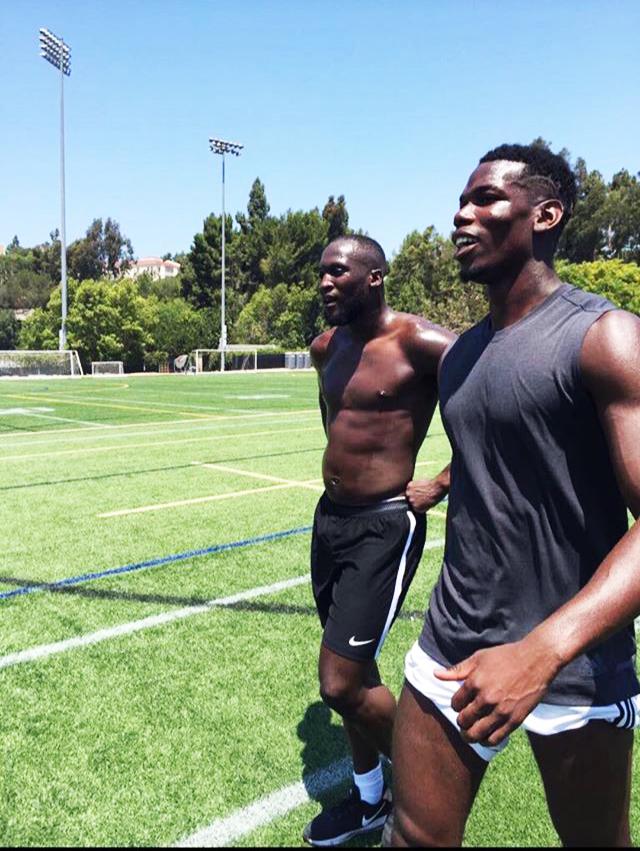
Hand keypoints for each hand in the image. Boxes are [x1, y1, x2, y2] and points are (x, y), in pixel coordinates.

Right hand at [406, 478, 445, 512]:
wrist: (437, 488)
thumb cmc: (435, 496)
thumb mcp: (428, 505)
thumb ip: (421, 506)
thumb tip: (418, 503)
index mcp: (416, 508)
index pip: (413, 506)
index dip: (416, 502)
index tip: (420, 499)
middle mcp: (411, 502)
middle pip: (409, 499)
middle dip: (414, 496)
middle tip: (420, 493)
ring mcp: (409, 494)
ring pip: (408, 492)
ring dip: (412, 491)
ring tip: (420, 489)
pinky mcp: (409, 486)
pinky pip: (409, 486)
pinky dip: (413, 485)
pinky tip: (419, 485)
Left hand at [434, 640, 557, 745]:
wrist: (536, 660)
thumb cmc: (506, 656)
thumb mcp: (478, 658)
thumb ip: (457, 670)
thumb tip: (435, 674)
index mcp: (475, 682)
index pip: (455, 704)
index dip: (456, 705)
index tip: (461, 703)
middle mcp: (487, 698)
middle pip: (464, 720)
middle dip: (462, 721)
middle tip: (465, 719)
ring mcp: (501, 711)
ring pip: (477, 734)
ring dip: (470, 735)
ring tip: (470, 732)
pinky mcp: (515, 720)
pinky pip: (495, 738)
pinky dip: (486, 740)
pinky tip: (485, 735)